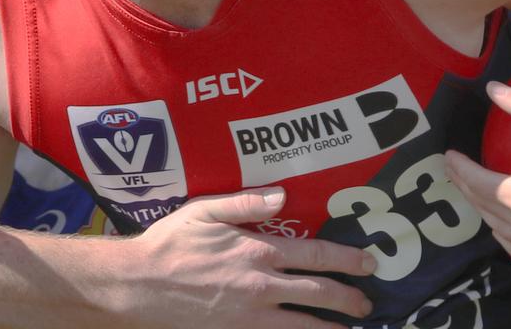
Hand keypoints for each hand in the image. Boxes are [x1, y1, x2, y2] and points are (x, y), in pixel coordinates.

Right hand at [130, 188, 375, 327]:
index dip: (346, 259)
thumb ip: (244, 203)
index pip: (314, 254)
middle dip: (348, 298)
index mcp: (255, 250)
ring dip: (331, 327)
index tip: (369, 262)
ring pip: (303, 324)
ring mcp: (250, 314)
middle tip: (367, 301)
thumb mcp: (203, 210)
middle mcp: (260, 284)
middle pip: (317, 292)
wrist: (141, 285)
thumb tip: (282, 195)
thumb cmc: (171, 242)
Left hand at [445, 80, 510, 267]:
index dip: (458, 168)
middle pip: (484, 206)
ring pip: (500, 230)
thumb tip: (492, 89)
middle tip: (454, 169)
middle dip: (464, 185)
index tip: (449, 156)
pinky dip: (508, 242)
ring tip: (473, 191)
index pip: (476, 183)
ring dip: (482, 210)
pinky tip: (501, 230)